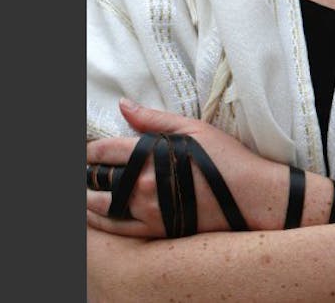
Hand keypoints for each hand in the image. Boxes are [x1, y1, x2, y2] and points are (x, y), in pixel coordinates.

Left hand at [85, 99, 286, 237]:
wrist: (251, 197)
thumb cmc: (226, 158)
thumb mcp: (193, 129)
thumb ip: (154, 118)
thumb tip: (123, 105)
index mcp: (151, 154)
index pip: (103, 151)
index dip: (88, 150)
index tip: (84, 150)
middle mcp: (144, 183)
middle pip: (98, 177)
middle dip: (85, 172)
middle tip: (83, 169)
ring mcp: (148, 209)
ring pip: (101, 204)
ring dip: (86, 196)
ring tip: (84, 189)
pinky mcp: (156, 229)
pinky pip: (117, 228)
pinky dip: (98, 220)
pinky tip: (93, 214)